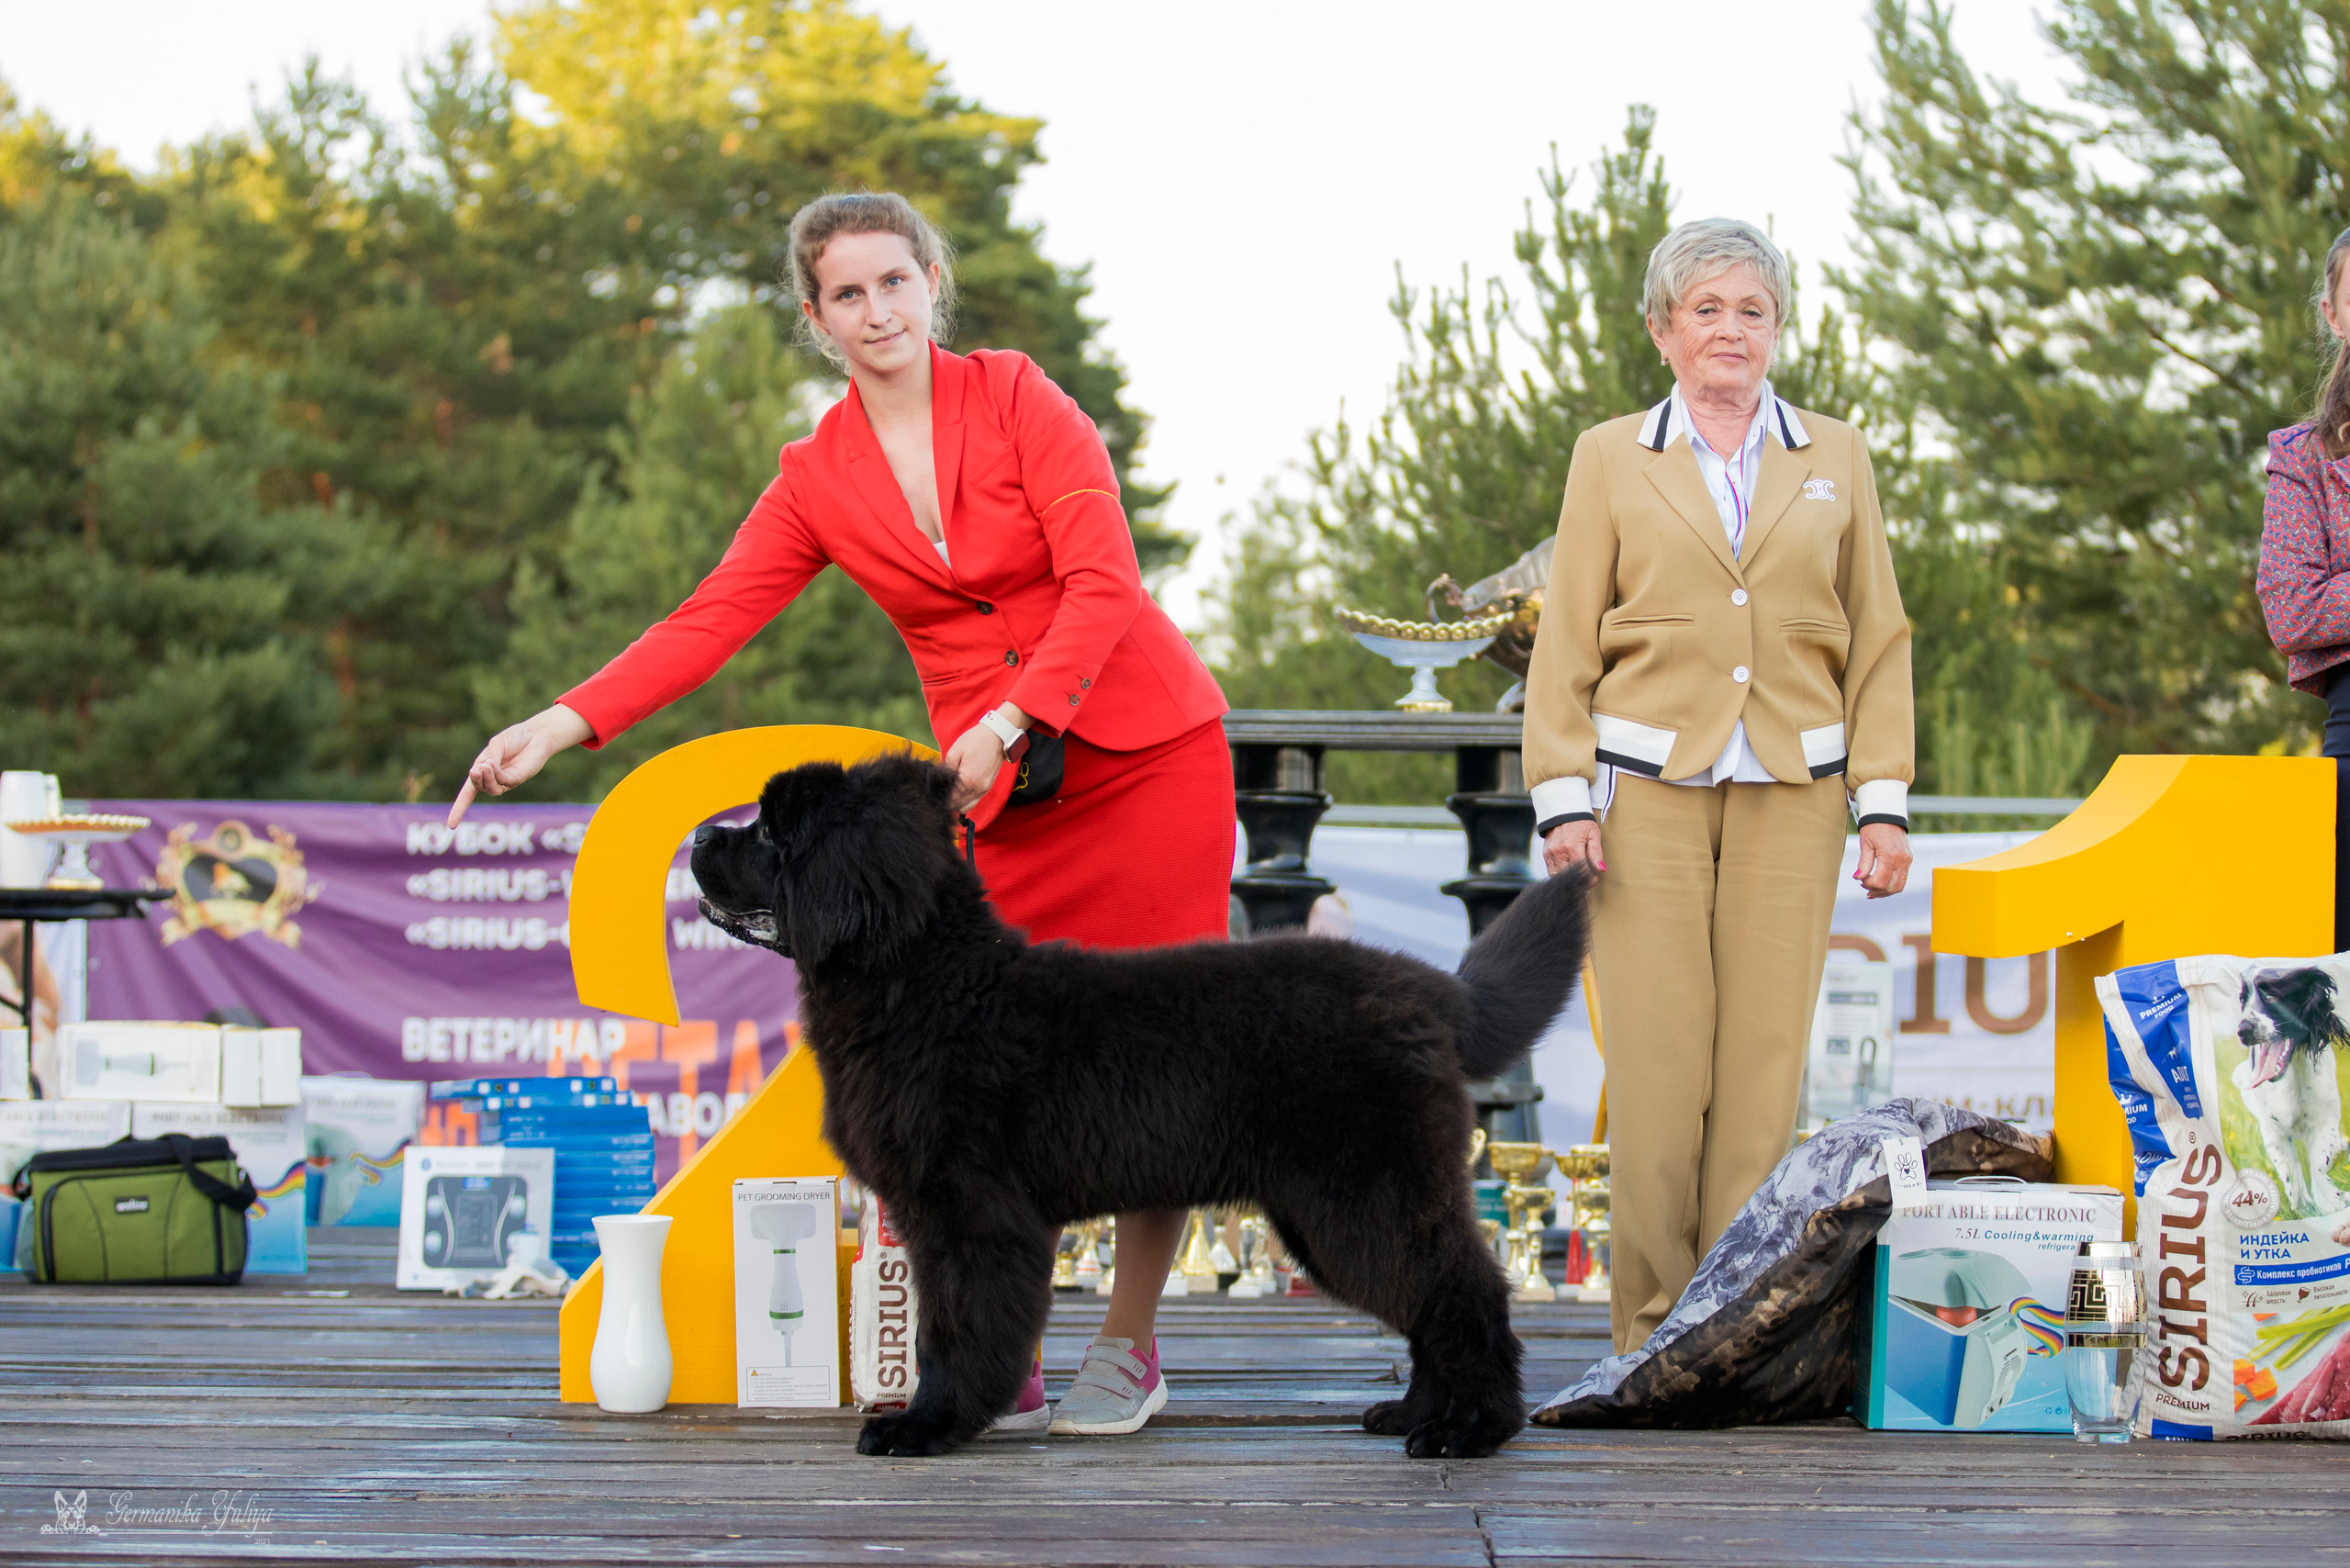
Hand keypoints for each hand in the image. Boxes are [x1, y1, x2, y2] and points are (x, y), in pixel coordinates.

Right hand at [449, 705, 593, 826]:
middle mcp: (492, 778)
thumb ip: (491, 757)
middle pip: (478, 788)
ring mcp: (506, 781)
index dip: (458, 809)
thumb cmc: (514, 738)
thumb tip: (486, 768)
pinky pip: (504, 781)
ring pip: (491, 789)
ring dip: (486, 779)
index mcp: (481, 770)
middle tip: (477, 769)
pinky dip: (496, 774)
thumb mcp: (496, 744)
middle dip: (475, 780)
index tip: (451, 826)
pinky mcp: (517, 779)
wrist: (535, 735)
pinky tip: (494, 763)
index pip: (467, 793)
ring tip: (487, 765)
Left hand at [943, 705, 1028, 812]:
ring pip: (966, 807)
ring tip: (951, 790)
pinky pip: (974, 801)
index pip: (951, 801)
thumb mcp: (954, 752)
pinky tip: (961, 789)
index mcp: (968, 780)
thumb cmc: (975, 741)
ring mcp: (984, 789)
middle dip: (949, 801)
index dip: (942, 798)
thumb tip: (940, 783)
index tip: (937, 791)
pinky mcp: (987, 788)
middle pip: (958, 807)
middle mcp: (978, 788)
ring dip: (958, 802)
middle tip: (942, 790)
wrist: (997, 737)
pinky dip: (966, 799)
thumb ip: (946, 771)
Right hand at [1542, 819, 1604, 877]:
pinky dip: (1560, 874)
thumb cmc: (1580, 822)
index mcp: (1573, 848)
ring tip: (1578, 877)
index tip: (1594, 880)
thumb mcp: (1593, 833)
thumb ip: (1596, 852)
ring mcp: (1550, 854)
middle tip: (1587, 880)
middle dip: (1580, 881)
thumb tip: (1601, 869)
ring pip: (1559, 876)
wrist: (1562, 810)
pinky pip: (1551, 871)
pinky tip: (1568, 871)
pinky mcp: (1545, 855)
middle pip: (1570, 877)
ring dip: (1569, 880)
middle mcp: (1559, 853)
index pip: (1583, 872)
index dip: (1590, 879)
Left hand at [1853, 821, 1911, 898]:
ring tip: (1873, 888)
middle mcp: (1902, 860)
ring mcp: (1907, 860)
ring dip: (1886, 890)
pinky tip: (1882, 882)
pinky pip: (1903, 878)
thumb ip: (1863, 863)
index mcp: (1890, 856)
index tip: (1860, 880)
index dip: (1868, 884)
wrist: (1888, 815)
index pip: (1880, 881)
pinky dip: (1892, 883)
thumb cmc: (1874, 827)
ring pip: (1899, 886)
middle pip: (1892, 887)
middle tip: (1865, 888)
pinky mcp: (1909, 859)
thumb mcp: (1865, 844)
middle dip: (1877, 891)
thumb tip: (1857, 878)